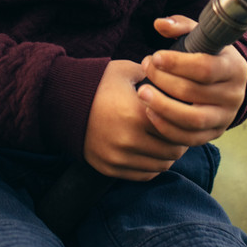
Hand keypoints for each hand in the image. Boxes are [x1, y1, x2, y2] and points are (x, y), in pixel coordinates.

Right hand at [84, 59, 187, 180]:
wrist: (61, 102)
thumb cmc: (96, 83)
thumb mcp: (126, 71)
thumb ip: (154, 76)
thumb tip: (176, 78)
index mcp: (138, 114)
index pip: (178, 127)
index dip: (185, 122)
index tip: (185, 115)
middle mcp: (130, 140)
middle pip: (173, 150)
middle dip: (180, 140)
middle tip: (179, 130)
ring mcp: (119, 157)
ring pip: (161, 165)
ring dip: (167, 154)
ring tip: (165, 140)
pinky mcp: (110, 168)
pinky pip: (144, 175)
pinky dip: (152, 165)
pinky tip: (151, 151)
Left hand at [136, 15, 246, 147]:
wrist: (226, 82)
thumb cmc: (208, 55)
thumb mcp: (200, 37)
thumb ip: (180, 26)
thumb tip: (159, 24)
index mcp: (234, 68)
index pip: (205, 68)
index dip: (177, 63)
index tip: (155, 57)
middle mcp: (234, 95)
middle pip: (194, 93)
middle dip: (163, 80)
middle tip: (144, 68)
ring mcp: (225, 117)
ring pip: (192, 119)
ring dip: (162, 107)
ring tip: (141, 93)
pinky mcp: (214, 134)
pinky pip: (189, 138)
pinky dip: (167, 128)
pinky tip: (150, 112)